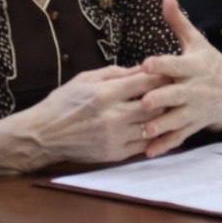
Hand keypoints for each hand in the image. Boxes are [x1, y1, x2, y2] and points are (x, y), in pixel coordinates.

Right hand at [0, 65, 163, 173]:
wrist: (43, 136)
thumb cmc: (63, 103)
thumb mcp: (86, 79)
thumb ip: (116, 73)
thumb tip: (142, 67)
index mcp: (105, 94)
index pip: (144, 81)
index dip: (162, 74)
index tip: (172, 70)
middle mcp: (113, 117)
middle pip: (155, 105)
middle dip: (169, 95)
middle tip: (179, 88)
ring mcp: (115, 138)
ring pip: (153, 126)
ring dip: (165, 116)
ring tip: (173, 106)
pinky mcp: (114, 155)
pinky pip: (144, 145)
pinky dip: (154, 135)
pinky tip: (159, 126)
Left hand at [138, 0, 221, 157]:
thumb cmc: (208, 63)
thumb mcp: (196, 42)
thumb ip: (178, 22)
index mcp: (192, 66)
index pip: (175, 64)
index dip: (162, 64)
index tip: (146, 64)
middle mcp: (193, 88)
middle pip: (176, 94)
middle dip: (162, 98)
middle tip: (145, 102)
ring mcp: (194, 109)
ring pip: (177, 118)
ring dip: (162, 125)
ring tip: (145, 130)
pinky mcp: (193, 125)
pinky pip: (179, 137)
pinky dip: (165, 145)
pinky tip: (149, 151)